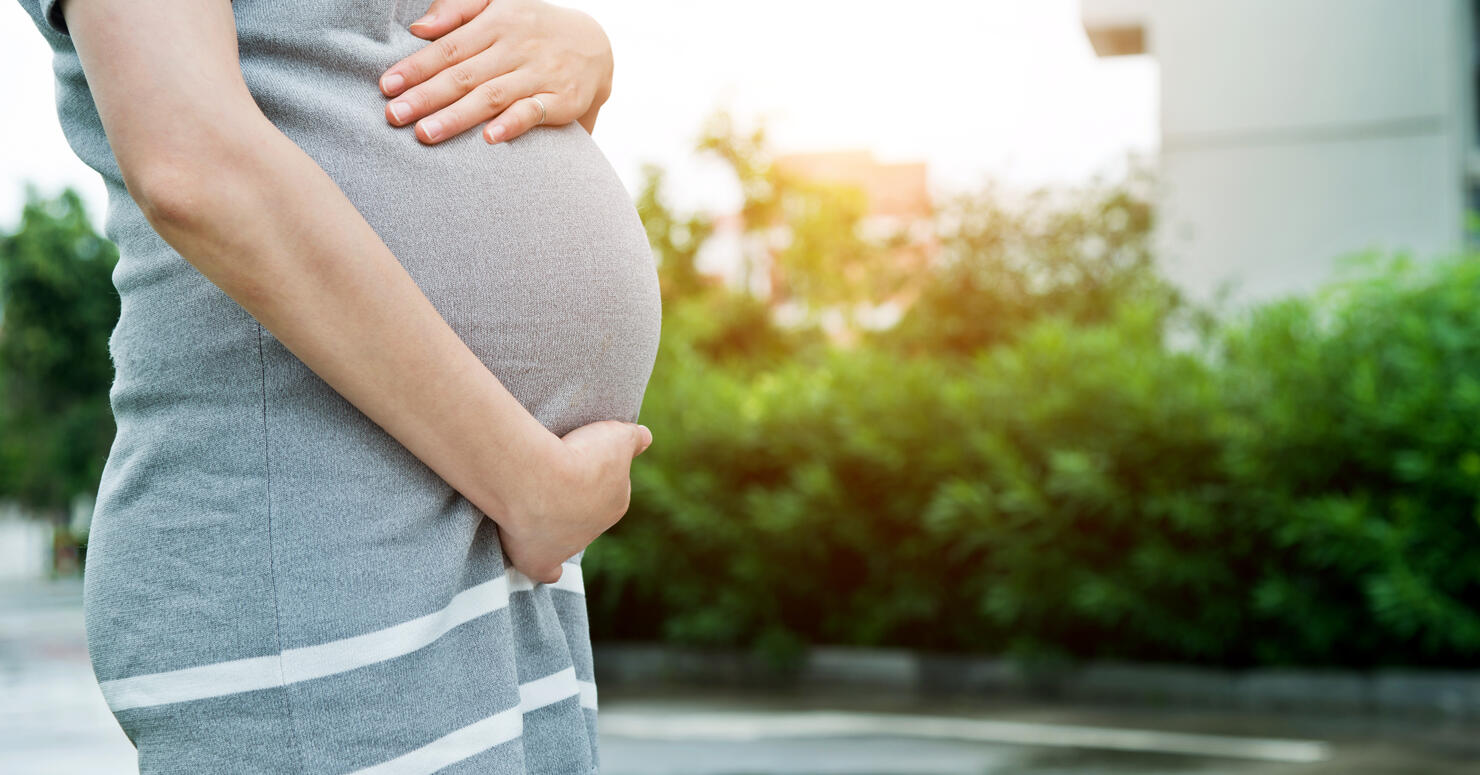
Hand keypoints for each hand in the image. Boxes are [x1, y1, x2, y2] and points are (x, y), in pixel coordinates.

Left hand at [379, 0, 613, 144]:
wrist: (595, 45)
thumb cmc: (532, 28)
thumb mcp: (498, 5)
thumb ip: (457, 9)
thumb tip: (419, 28)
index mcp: (497, 23)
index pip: (449, 47)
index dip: (416, 67)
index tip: (387, 86)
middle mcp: (516, 47)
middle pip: (464, 74)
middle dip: (426, 95)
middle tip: (394, 115)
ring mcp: (540, 74)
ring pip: (492, 95)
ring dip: (457, 116)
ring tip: (425, 134)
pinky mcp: (563, 99)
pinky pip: (535, 112)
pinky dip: (513, 123)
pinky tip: (489, 138)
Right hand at [497, 420, 652, 583]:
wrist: (542, 482)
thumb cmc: (579, 457)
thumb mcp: (616, 437)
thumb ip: (633, 439)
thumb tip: (646, 437)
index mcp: (616, 503)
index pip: (608, 489)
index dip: (592, 473)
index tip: (574, 461)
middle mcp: (594, 530)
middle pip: (585, 515)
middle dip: (572, 501)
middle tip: (550, 479)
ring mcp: (566, 547)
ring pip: (564, 539)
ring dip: (553, 526)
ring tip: (534, 506)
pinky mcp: (539, 560)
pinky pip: (546, 571)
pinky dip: (546, 570)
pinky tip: (544, 567)